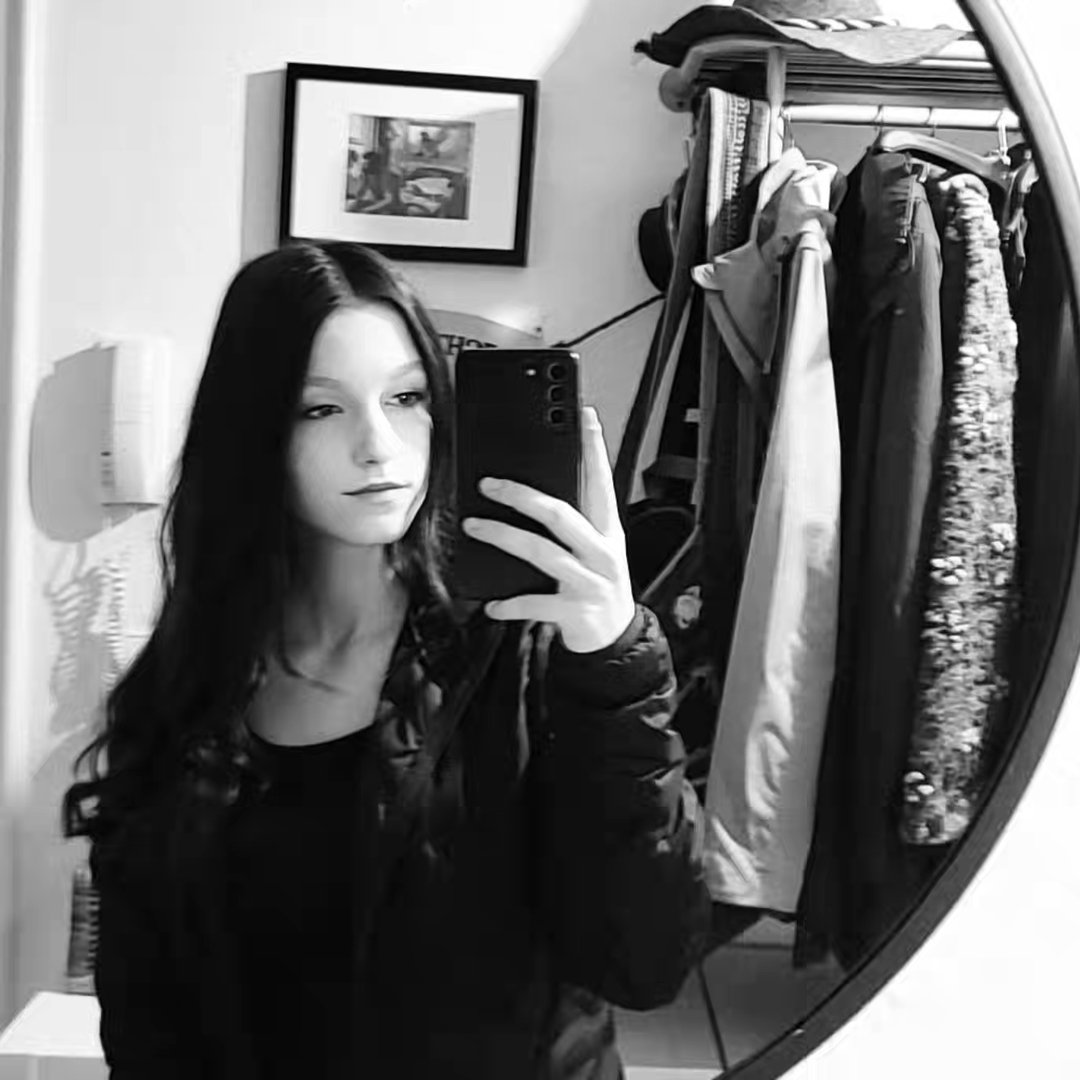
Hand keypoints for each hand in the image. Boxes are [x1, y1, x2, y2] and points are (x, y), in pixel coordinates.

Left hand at [461, 406, 636, 652]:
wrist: (614, 636)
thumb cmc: (598, 583)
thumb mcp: (598, 548)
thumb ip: (577, 520)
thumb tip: (537, 488)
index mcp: (607, 531)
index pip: (601, 482)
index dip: (594, 449)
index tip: (584, 417)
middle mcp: (601, 553)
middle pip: (560, 515)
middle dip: (521, 496)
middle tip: (489, 484)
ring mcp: (588, 582)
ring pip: (541, 553)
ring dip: (503, 537)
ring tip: (475, 528)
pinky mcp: (574, 611)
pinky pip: (535, 603)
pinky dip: (510, 603)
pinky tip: (492, 603)